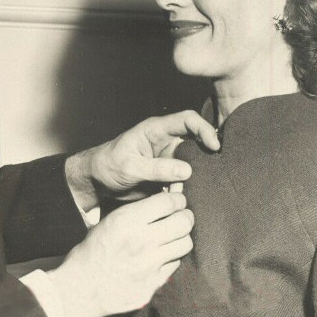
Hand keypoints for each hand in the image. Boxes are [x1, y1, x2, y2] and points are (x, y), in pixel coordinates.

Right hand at [48, 192, 193, 316]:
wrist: (80, 288)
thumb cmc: (93, 251)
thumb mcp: (109, 222)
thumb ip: (138, 212)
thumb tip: (168, 199)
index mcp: (127, 221)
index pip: (169, 202)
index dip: (178, 199)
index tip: (177, 202)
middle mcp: (142, 241)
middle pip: (184, 222)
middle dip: (185, 217)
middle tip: (181, 217)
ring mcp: (149, 265)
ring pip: (185, 244)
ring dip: (181, 238)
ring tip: (172, 238)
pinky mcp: (153, 284)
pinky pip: (175, 265)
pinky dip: (171, 259)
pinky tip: (159, 257)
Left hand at [65, 111, 218, 210]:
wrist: (97, 182)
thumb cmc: (108, 166)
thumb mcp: (130, 166)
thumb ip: (157, 168)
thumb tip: (187, 170)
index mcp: (156, 130)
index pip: (187, 120)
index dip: (204, 129)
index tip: (214, 146)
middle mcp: (167, 142)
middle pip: (197, 140)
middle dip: (209, 152)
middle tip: (219, 168)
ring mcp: (169, 159)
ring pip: (195, 162)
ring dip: (201, 173)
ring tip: (207, 186)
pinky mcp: (169, 176)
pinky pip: (187, 179)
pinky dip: (192, 186)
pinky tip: (196, 196)